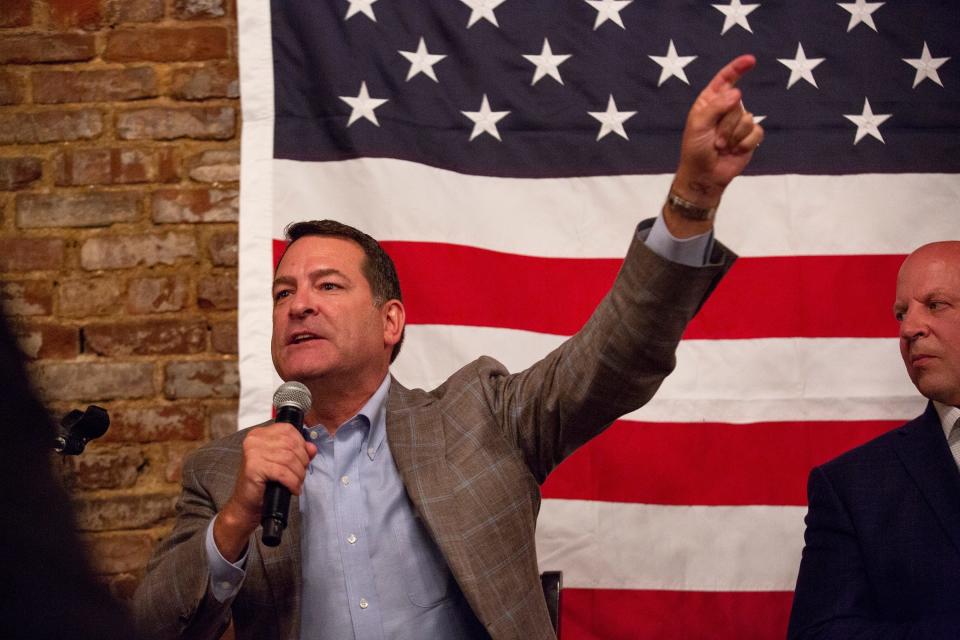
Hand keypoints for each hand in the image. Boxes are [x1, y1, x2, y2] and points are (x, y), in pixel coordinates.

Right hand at [213, 422, 316, 560]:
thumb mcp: (283, 462)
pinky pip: (282, 472)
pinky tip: (292, 488)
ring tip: (296, 483)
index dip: (301, 445)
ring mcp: (252, 452)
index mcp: (260, 434)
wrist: (247, 503)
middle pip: (291, 445)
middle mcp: (254, 440)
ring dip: (298, 474)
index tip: (303, 458)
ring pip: (289, 459)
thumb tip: (312, 448)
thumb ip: (298, 452)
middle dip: (301, 462)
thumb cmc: (264, 482)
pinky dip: (292, 482)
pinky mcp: (254, 467)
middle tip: (300, 475)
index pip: (288, 430)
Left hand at [672, 55, 763, 213]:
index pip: (725, 80)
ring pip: (748, 118)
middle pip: (737, 102)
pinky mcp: (750, 137)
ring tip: (721, 147)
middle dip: (726, 123)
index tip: (750, 60)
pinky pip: (756, 131)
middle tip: (714, 139)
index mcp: (710, 102)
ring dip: (733, 136)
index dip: (737, 68)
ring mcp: (739, 122)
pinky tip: (734, 151)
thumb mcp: (699, 125)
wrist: (705, 175)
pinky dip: (745, 143)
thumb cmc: (695, 149)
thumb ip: (716, 107)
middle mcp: (726, 109)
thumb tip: (737, 92)